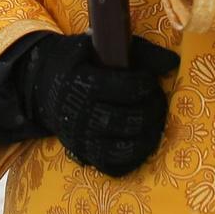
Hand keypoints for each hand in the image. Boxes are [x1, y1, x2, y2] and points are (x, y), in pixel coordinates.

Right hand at [26, 33, 180, 176]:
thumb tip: (173, 62)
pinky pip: (115, 167)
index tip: (147, 80)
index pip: (128, 90)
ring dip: (150, 136)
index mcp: (84, 84)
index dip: (147, 84)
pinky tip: (142, 140)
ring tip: (155, 121)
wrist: (42, 86)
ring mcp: (83, 140)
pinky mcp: (85, 156)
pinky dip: (134, 158)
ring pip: (125, 149)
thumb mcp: (100, 45)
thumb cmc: (79, 62)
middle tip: (157, 100)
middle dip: (153, 110)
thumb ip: (139, 52)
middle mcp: (82, 116)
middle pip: (130, 121)